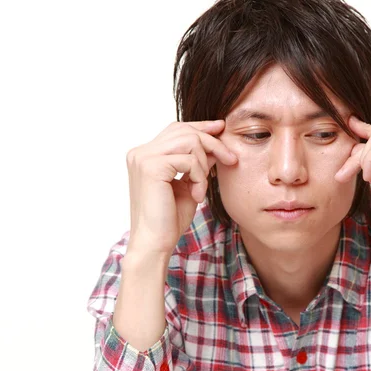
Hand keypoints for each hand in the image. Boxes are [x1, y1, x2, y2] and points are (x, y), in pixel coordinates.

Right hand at [125, 120, 236, 256]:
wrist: (155, 243)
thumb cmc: (169, 219)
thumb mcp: (189, 184)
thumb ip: (198, 163)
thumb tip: (216, 142)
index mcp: (145, 155)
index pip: (176, 129)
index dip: (201, 126)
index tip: (221, 128)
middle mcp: (140, 152)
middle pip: (185, 131)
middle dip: (212, 143)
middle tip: (231, 160)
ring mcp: (143, 158)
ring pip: (190, 142)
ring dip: (205, 166)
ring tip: (202, 188)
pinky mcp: (151, 167)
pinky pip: (189, 160)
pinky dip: (200, 178)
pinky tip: (197, 196)